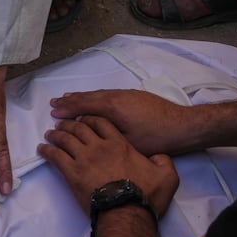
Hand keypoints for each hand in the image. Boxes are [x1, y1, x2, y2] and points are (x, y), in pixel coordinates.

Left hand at [40, 116, 179, 218]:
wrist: (125, 213)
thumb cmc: (146, 196)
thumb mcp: (167, 176)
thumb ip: (164, 161)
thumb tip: (158, 156)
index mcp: (120, 144)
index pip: (101, 122)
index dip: (90, 117)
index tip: (83, 117)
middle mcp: (100, 147)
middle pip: (79, 128)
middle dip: (69, 123)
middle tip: (61, 123)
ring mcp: (84, 159)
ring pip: (65, 139)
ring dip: (56, 134)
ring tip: (50, 134)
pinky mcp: (72, 174)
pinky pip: (55, 157)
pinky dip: (47, 151)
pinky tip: (42, 149)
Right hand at [50, 89, 197, 156]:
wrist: (182, 126)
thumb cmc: (155, 138)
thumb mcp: (126, 141)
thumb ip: (104, 133)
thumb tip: (87, 129)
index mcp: (113, 107)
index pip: (84, 105)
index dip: (68, 109)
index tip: (53, 112)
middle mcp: (117, 96)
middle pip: (89, 96)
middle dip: (71, 100)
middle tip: (54, 102)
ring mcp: (127, 94)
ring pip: (99, 94)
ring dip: (83, 97)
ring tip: (69, 98)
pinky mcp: (135, 96)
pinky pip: (108, 94)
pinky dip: (96, 97)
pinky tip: (95, 101)